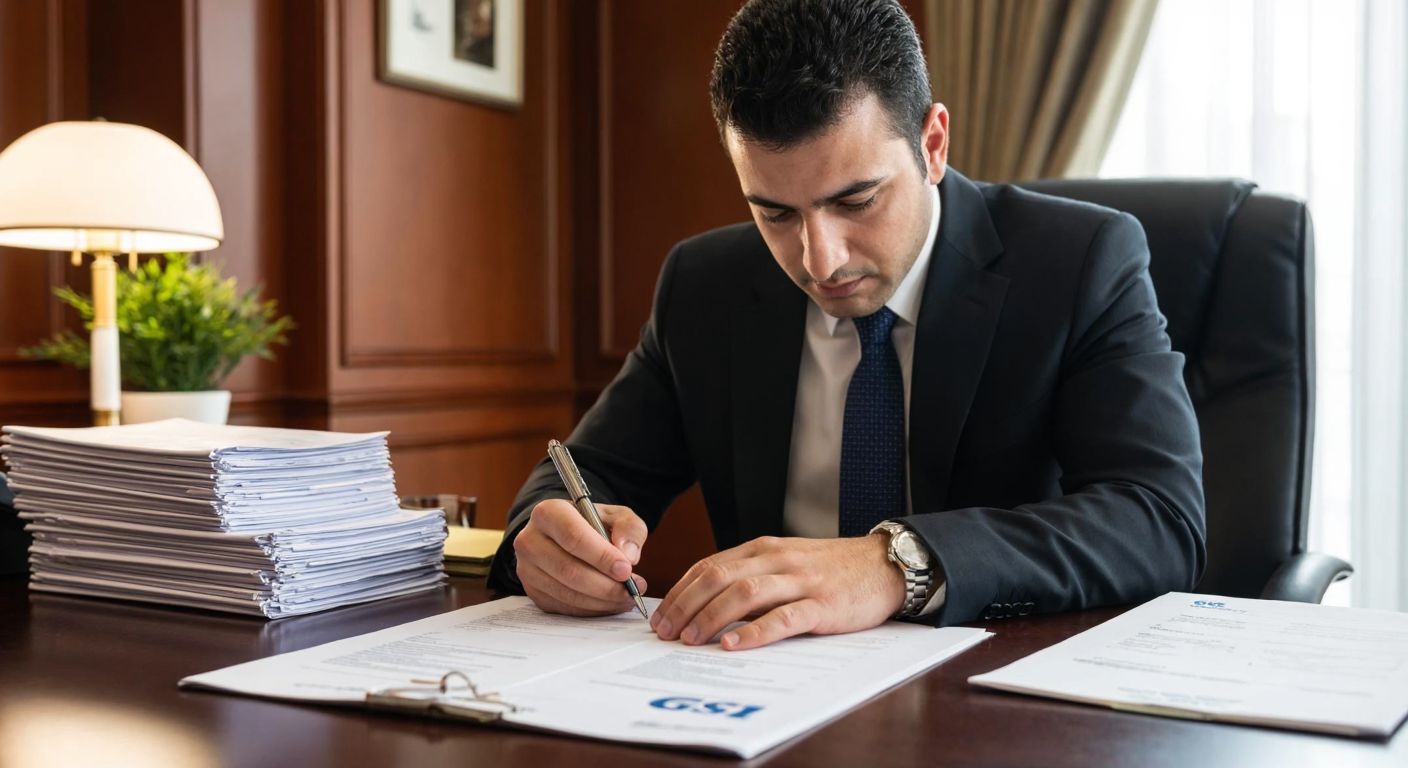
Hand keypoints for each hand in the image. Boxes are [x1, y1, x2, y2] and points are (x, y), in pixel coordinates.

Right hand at [514, 499, 647, 615]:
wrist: (566, 537)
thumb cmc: (592, 525)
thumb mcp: (616, 516)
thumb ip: (629, 528)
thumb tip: (628, 555)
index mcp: (548, 513)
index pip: (573, 537)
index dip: (601, 556)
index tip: (626, 570)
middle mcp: (530, 540)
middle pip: (568, 569)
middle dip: (605, 585)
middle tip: (631, 589)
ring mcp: (527, 569)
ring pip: (566, 593)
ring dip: (601, 600)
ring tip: (626, 597)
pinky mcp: (533, 592)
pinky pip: (564, 607)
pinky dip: (591, 609)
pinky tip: (610, 602)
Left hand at [651, 535, 904, 650]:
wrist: (884, 564)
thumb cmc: (831, 568)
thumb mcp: (786, 561)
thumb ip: (752, 575)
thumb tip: (707, 603)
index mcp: (763, 549)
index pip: (709, 565)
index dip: (680, 591)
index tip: (660, 616)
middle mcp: (776, 559)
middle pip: (718, 577)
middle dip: (685, 605)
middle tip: (664, 632)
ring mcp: (799, 581)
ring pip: (744, 594)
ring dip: (711, 617)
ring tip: (690, 639)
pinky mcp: (822, 604)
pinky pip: (783, 617)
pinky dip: (754, 632)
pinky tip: (734, 644)